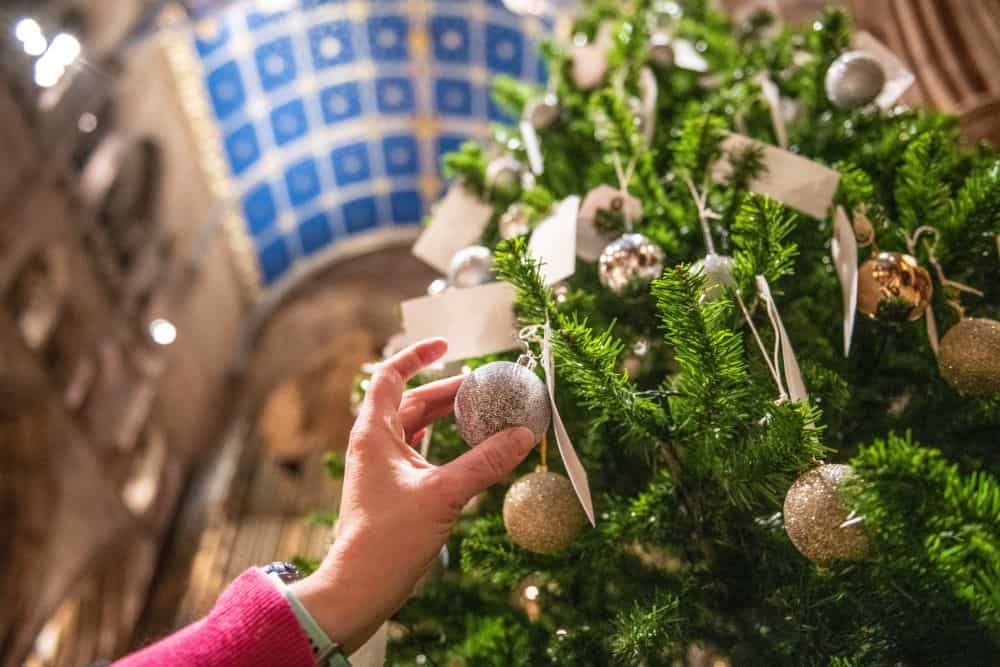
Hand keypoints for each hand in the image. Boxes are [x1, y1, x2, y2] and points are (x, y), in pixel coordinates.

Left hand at [289, 338, 535, 654]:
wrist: (359, 587)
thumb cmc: (389, 539)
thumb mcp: (443, 494)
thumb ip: (485, 462)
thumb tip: (523, 435)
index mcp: (374, 434)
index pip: (391, 377)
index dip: (416, 355)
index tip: (445, 344)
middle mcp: (374, 444)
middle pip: (412, 401)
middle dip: (449, 390)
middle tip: (486, 387)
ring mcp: (382, 467)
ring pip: (417, 427)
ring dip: (447, 416)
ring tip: (482, 410)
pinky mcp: (392, 488)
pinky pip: (419, 451)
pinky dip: (442, 442)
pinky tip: (465, 446)